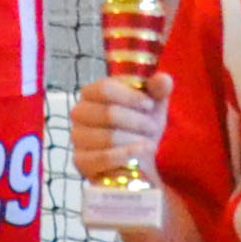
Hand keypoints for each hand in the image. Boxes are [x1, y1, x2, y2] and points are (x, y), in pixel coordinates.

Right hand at [67, 72, 165, 187]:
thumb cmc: (142, 122)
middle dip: (138, 121)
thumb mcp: (155, 103)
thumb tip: (163, 80)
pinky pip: (104, 158)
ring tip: (149, 143)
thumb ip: (159, 88)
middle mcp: (79, 112)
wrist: (140, 155)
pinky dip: (127, 155)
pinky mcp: (81, 161)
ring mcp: (77, 137)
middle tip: (153, 127)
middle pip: (109, 113)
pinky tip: (141, 153)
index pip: (105, 89)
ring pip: (109, 137)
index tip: (150, 105)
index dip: (131, 97)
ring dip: (135, 140)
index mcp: (92, 92)